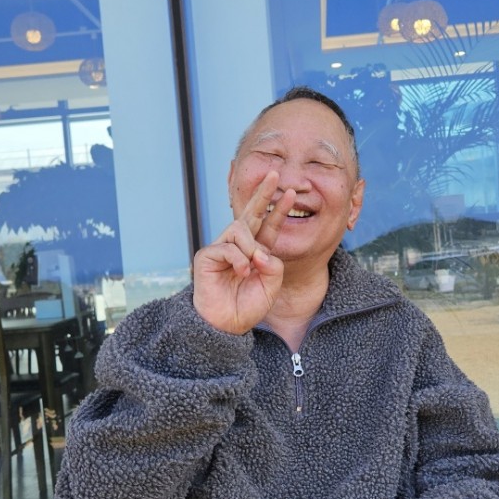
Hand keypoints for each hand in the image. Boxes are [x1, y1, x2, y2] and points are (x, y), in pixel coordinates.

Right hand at [192, 172, 296, 334]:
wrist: (227, 325)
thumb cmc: (248, 306)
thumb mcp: (271, 285)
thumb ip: (273, 265)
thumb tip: (261, 251)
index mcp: (257, 251)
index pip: (269, 225)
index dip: (279, 209)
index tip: (291, 192)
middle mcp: (239, 246)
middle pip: (251, 213)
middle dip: (263, 193)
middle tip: (274, 174)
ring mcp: (222, 249)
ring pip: (240, 230)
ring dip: (251, 246)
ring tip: (252, 267)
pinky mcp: (207, 256)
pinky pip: (227, 247)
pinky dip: (238, 260)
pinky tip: (241, 273)